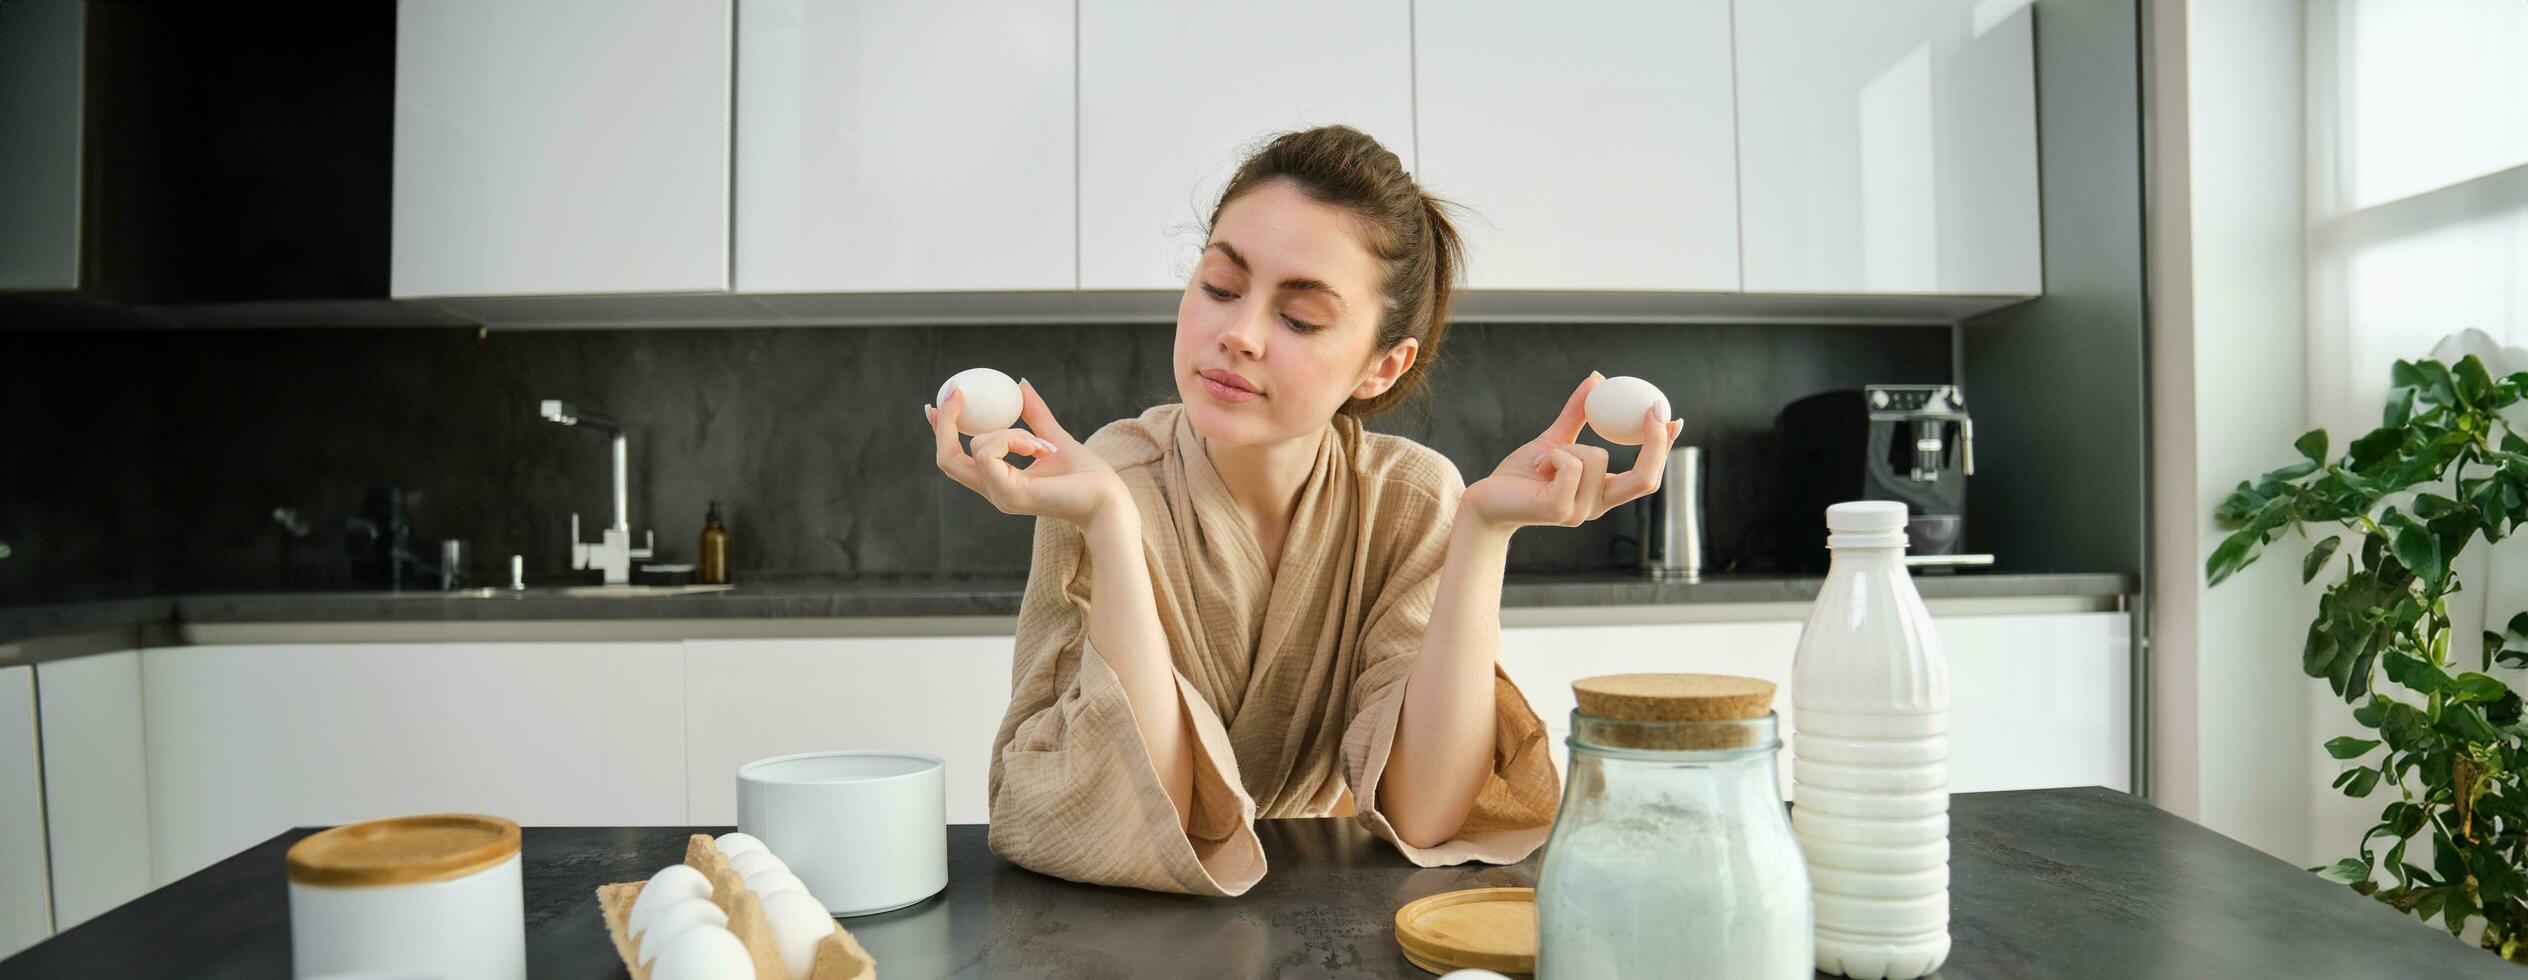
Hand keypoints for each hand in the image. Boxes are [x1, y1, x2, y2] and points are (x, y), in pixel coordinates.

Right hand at [927, 380, 1129, 528]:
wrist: (1109, 500)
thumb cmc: (1088, 477)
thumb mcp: (1054, 437)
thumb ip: (1035, 415)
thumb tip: (1019, 384)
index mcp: (999, 480)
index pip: (955, 459)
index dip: (940, 431)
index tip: (937, 403)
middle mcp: (993, 490)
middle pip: (946, 459)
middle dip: (946, 423)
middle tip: (957, 393)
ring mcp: (1000, 495)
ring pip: (977, 446)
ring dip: (1008, 431)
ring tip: (1041, 444)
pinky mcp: (1010, 494)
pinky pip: (990, 453)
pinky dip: (1013, 439)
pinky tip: (1041, 448)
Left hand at [1463, 372, 1682, 533]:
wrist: (1485, 500)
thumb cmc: (1520, 475)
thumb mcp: (1554, 440)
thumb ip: (1577, 415)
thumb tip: (1597, 379)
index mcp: (1602, 493)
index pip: (1647, 476)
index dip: (1665, 448)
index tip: (1674, 418)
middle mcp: (1597, 507)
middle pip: (1645, 479)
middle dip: (1656, 443)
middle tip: (1652, 409)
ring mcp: (1579, 512)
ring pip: (1598, 457)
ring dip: (1570, 446)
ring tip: (1544, 459)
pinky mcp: (1558, 508)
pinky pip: (1572, 464)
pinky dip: (1555, 454)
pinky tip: (1539, 465)